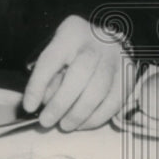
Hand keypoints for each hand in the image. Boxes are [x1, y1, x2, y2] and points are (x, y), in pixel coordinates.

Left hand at [23, 15, 135, 131]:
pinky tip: (84, 124)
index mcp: (72, 33)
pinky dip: (98, 117)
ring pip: (99, 89)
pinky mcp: (129, 74)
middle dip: (61, 103)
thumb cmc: (75, 52)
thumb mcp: (57, 55)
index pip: (51, 59)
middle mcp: (97, 41)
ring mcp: (117, 57)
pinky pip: (115, 100)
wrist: (107, 41)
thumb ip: (49, 77)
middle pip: (80, 73)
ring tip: (65, 125)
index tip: (29, 107)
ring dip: (80, 113)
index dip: (37, 85)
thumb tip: (46, 103)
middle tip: (47, 122)